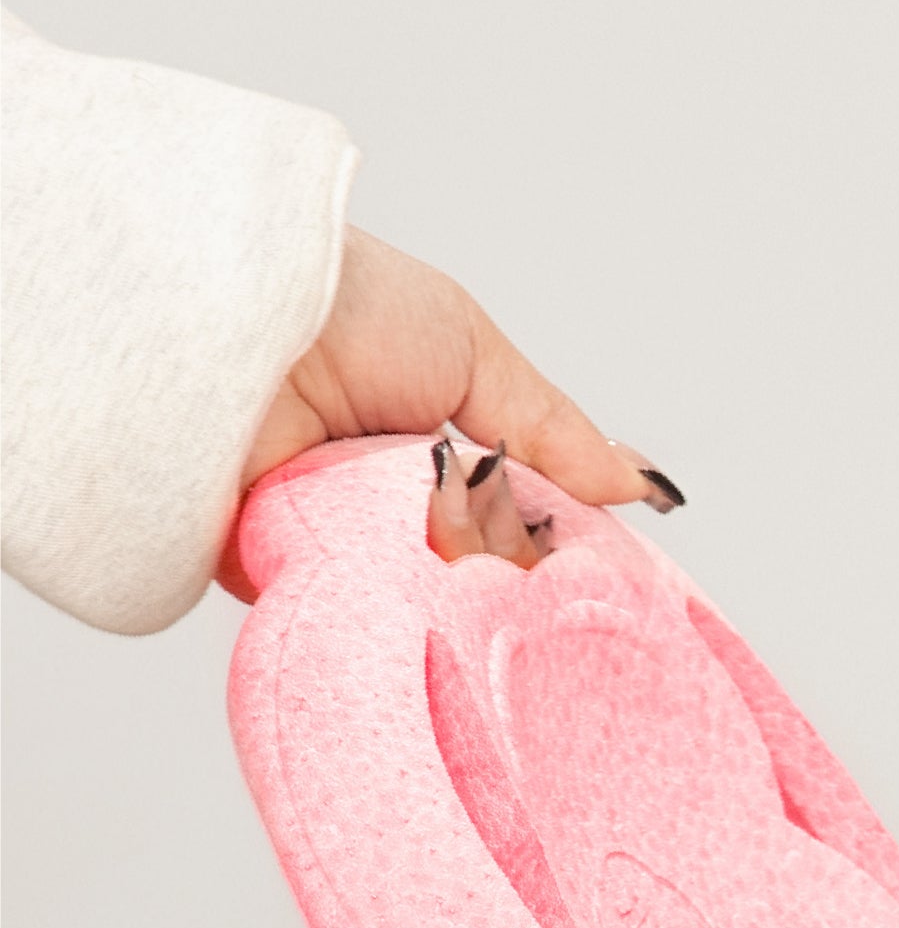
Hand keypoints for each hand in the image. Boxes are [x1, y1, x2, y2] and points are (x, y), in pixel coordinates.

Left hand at [216, 226, 680, 600]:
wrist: (229, 327)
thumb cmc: (342, 306)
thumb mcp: (473, 354)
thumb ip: (554, 432)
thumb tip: (640, 487)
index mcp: (432, 454)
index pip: (518, 523)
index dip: (563, 548)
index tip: (605, 572)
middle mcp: (390, 506)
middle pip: (486, 576)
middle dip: (515, 571)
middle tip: (536, 563)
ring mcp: (347, 550)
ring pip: (436, 604)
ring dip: (460, 583)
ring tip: (463, 548)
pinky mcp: (297, 586)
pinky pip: (370, 620)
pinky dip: (401, 607)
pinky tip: (420, 585)